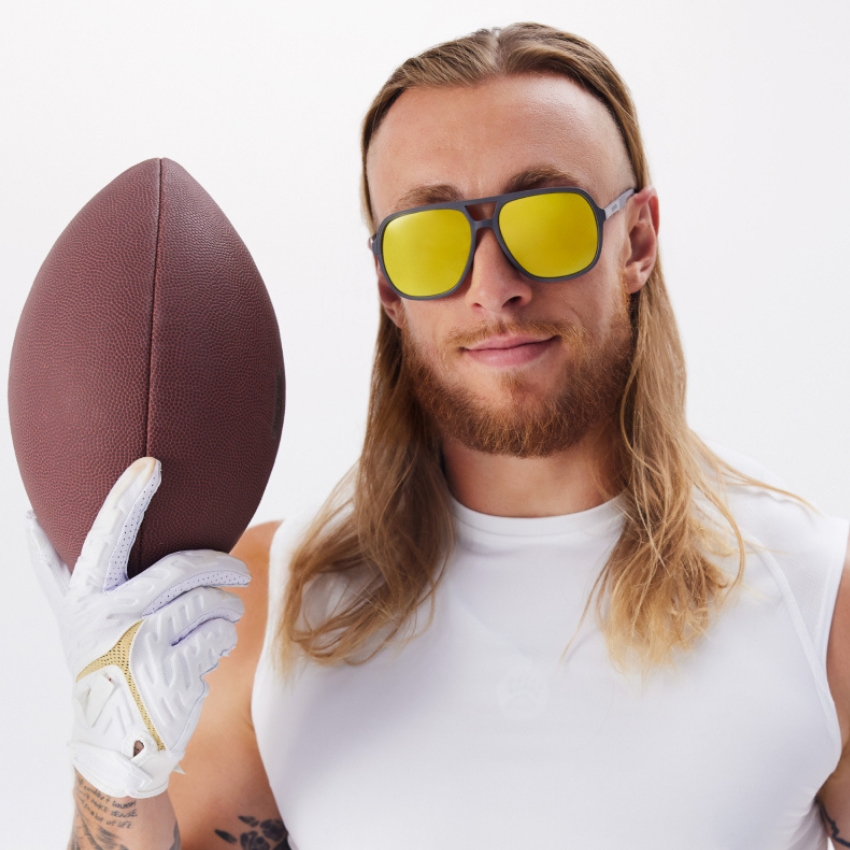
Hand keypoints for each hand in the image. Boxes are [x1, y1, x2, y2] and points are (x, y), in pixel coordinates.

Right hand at [29, 457, 250, 798]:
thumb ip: (60, 573)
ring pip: (207, 602)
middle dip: (220, 565)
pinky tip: (213, 645)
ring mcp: (140, 647)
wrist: (115, 739)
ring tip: (225, 613)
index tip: (150, 465)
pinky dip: (225, 636)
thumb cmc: (103, 664)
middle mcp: (108, 619)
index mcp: (85, 598)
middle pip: (180, 570)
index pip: (105, 538)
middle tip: (237, 572)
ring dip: (228, 607)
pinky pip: (217, 634)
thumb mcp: (75, 620)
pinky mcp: (171, 673)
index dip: (128, 500)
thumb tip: (28, 518)